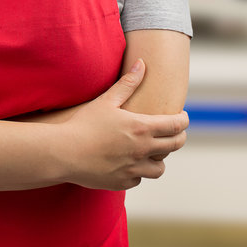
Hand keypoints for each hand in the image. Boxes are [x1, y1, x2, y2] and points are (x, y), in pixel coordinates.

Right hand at [61, 59, 188, 190]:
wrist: (64, 153)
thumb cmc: (83, 124)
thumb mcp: (106, 101)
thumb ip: (127, 84)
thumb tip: (142, 64)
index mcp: (141, 128)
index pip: (176, 125)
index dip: (183, 120)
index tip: (182, 117)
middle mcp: (143, 150)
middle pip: (174, 145)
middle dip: (179, 137)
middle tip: (174, 132)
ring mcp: (134, 168)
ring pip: (160, 168)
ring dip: (159, 159)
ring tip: (152, 152)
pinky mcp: (123, 182)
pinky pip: (139, 179)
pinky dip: (138, 172)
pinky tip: (129, 164)